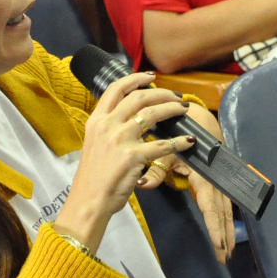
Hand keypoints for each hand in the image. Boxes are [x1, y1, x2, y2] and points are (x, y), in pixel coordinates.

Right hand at [54, 73, 194, 249]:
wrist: (88, 201)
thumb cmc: (94, 177)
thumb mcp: (94, 144)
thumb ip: (109, 129)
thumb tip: (131, 118)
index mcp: (96, 121)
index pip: (115, 89)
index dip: (135, 78)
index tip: (151, 76)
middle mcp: (107, 126)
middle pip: (139, 97)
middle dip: (161, 93)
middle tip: (176, 97)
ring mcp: (120, 140)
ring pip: (153, 113)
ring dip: (172, 109)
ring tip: (184, 110)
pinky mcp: (133, 156)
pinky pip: (163, 145)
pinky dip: (180, 141)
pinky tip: (189, 140)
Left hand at [138, 104, 234, 263]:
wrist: (195, 115)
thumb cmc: (178, 131)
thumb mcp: (165, 150)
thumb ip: (155, 169)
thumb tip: (143, 183)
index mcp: (202, 171)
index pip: (210, 203)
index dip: (214, 224)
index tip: (219, 245)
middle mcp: (212, 177)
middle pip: (222, 210)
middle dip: (224, 233)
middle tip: (226, 256)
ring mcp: (216, 179)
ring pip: (224, 207)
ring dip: (227, 228)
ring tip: (228, 251)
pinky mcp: (216, 179)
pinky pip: (221, 201)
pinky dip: (224, 217)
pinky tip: (226, 233)